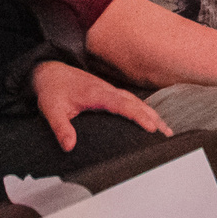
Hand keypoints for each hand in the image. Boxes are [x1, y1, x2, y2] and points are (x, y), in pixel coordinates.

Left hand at [29, 59, 171, 149]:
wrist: (50, 71)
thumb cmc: (52, 90)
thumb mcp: (52, 109)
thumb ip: (61, 127)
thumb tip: (69, 146)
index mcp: (96, 94)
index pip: (122, 104)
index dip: (138, 116)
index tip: (151, 127)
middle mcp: (107, 90)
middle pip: (135, 103)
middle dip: (152, 117)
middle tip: (166, 134)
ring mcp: (109, 90)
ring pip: (135, 101)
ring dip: (151, 114)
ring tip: (165, 130)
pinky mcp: (108, 93)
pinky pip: (130, 100)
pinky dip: (143, 109)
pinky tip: (150, 119)